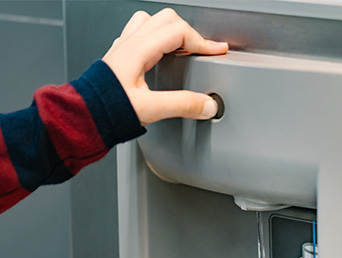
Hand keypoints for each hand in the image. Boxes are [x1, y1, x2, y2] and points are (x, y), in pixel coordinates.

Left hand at [102, 9, 228, 124]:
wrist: (85, 115)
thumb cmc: (108, 109)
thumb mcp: (150, 109)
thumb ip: (182, 105)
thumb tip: (207, 105)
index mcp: (138, 50)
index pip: (179, 32)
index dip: (203, 42)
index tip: (217, 51)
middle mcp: (129, 43)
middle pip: (167, 19)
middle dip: (190, 33)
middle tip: (203, 50)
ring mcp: (123, 47)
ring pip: (151, 21)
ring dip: (170, 30)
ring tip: (182, 47)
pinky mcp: (119, 57)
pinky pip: (139, 33)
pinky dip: (155, 37)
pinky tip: (159, 53)